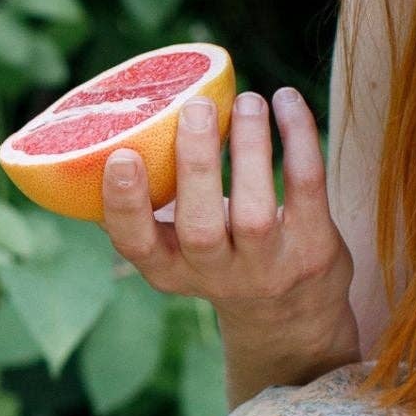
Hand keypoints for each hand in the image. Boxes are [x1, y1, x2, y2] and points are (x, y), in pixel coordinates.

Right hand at [100, 88, 356, 348]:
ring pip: (255, 212)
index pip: (137, 245)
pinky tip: (286, 101)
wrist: (293, 314)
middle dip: (196, 165)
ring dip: (250, 147)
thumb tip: (102, 134)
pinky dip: (299, 139)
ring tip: (246, 100)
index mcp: (169, 268)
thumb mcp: (178, 247)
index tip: (122, 155)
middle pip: (201, 229)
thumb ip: (149, 207)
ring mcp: (268, 267)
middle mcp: (216, 274)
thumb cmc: (220, 255)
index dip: (125, 204)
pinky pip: (307, 188)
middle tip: (195, 107)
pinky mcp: (313, 248)